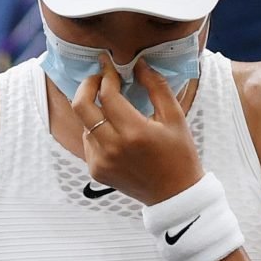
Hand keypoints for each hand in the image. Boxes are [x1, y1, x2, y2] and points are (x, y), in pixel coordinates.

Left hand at [75, 57, 202, 206]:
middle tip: (98, 78)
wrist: (175, 195)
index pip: (107, 95)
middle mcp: (113, 148)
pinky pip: (88, 142)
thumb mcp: (175, 117)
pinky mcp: (96, 171)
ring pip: (84, 123)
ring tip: (114, 108)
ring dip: (95, 110)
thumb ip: (156, 86)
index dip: (106, 75)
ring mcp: (101, 161)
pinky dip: (97, 131)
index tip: (110, 66)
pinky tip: (115, 133)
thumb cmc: (179, 155)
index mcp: (135, 132)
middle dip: (87, 85)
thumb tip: (139, 65)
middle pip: (81, 106)